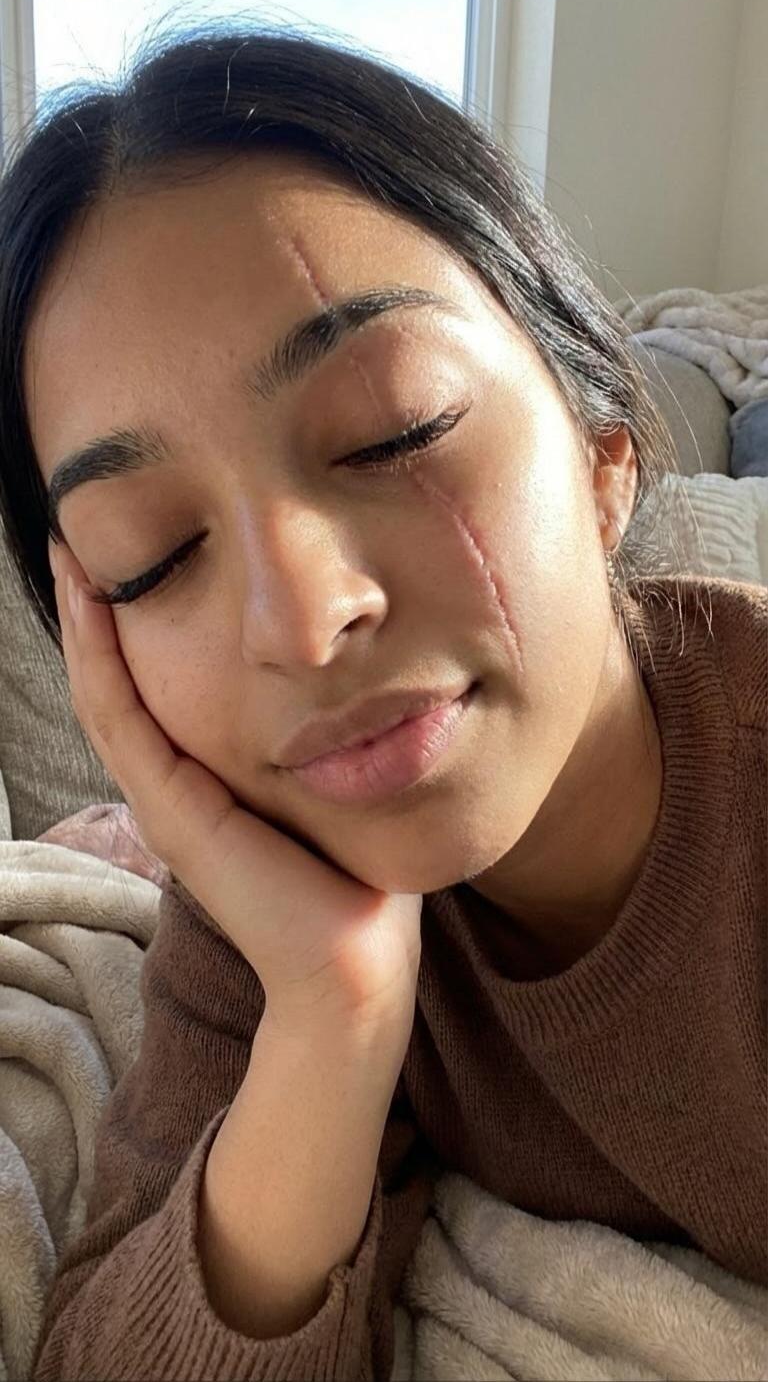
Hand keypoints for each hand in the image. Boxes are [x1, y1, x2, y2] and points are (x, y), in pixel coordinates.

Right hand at [48, 538, 422, 1037]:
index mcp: (204, 782)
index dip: (130, 625)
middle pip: (115, 681)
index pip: (150, 688)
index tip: (131, 556)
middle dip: (98, 609)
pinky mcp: (172, 809)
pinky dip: (100, 654)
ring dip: (86, 618)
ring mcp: (163, 798)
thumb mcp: (336, 786)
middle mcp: (172, 786)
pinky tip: (95, 597)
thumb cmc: (358, 882)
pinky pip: (120, 715)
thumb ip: (330, 739)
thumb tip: (362, 684)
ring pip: (104, 689)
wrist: (352, 965)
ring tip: (73, 550)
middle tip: (82, 534)